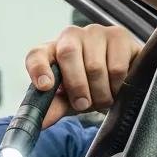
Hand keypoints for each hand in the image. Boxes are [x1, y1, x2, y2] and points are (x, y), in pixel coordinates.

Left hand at [25, 24, 141, 127]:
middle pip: (68, 54)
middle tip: (83, 104)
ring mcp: (95, 33)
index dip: (38, 69)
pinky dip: (116, 86)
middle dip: (76, 86)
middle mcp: (71, 36)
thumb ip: (53, 108)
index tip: (45, 86)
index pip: (37, 55)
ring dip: (100, 92)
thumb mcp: (67, 101)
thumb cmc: (87, 88)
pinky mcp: (119, 36)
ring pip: (95, 66)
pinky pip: (116, 67)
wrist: (117, 80)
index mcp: (51, 51)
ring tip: (102, 97)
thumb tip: (40, 123)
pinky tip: (116, 87)